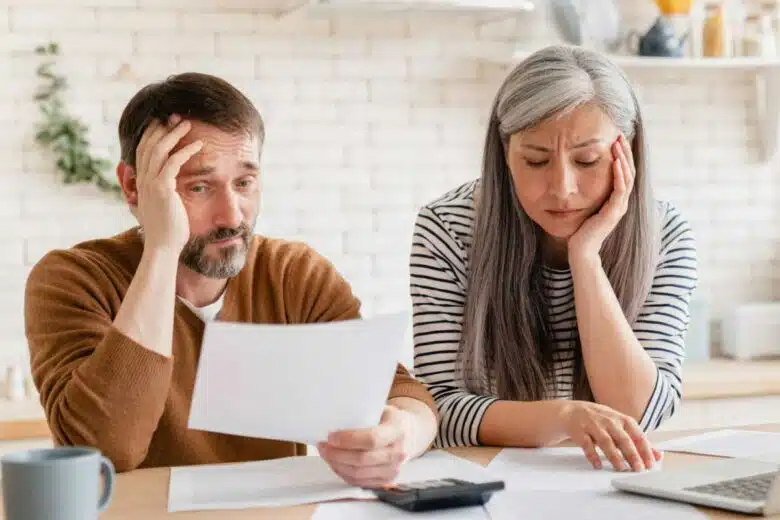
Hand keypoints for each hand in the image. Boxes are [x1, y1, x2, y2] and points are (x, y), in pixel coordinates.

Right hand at [134, 114, 202, 254]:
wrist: (163, 247)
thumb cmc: (165, 231)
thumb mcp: (153, 210)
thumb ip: (148, 199)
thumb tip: (141, 197)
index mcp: (141, 183)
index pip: (143, 151)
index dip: (152, 135)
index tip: (164, 124)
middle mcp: (142, 180)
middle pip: (149, 145)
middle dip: (162, 128)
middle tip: (176, 117)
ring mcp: (151, 184)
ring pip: (160, 149)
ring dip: (174, 134)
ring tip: (188, 124)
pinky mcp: (163, 189)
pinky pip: (174, 162)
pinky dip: (187, 151)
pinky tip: (199, 145)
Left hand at [317, 405, 411, 487]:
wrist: (405, 433)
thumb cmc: (386, 419)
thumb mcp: (379, 408)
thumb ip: (361, 413)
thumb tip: (332, 418)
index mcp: (397, 429)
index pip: (372, 439)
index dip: (349, 440)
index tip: (331, 436)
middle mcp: (398, 452)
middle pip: (362, 460)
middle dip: (337, 454)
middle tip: (323, 446)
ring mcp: (392, 469)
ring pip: (358, 474)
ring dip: (337, 465)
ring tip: (326, 454)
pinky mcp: (385, 480)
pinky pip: (359, 482)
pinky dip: (343, 474)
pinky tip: (335, 463)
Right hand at [559, 401, 661, 471]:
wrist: (570, 411)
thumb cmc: (598, 420)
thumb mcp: (619, 426)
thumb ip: (637, 441)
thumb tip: (657, 455)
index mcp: (620, 419)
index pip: (636, 434)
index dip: (645, 449)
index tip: (651, 463)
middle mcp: (608, 420)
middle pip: (622, 438)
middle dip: (632, 454)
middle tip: (638, 469)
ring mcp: (592, 424)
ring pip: (606, 441)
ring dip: (614, 456)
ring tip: (621, 468)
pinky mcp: (578, 430)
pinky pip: (586, 444)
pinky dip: (592, 455)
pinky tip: (598, 465)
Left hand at [568, 134, 634, 260]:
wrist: (581, 250)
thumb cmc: (581, 230)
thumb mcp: (586, 205)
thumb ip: (590, 193)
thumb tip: (580, 176)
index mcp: (616, 199)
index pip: (624, 172)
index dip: (622, 155)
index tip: (616, 139)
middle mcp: (621, 202)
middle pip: (629, 171)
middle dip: (624, 152)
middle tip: (619, 134)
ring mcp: (619, 207)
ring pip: (627, 178)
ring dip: (623, 159)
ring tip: (618, 143)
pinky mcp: (613, 212)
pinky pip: (620, 190)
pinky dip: (619, 175)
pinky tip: (616, 162)